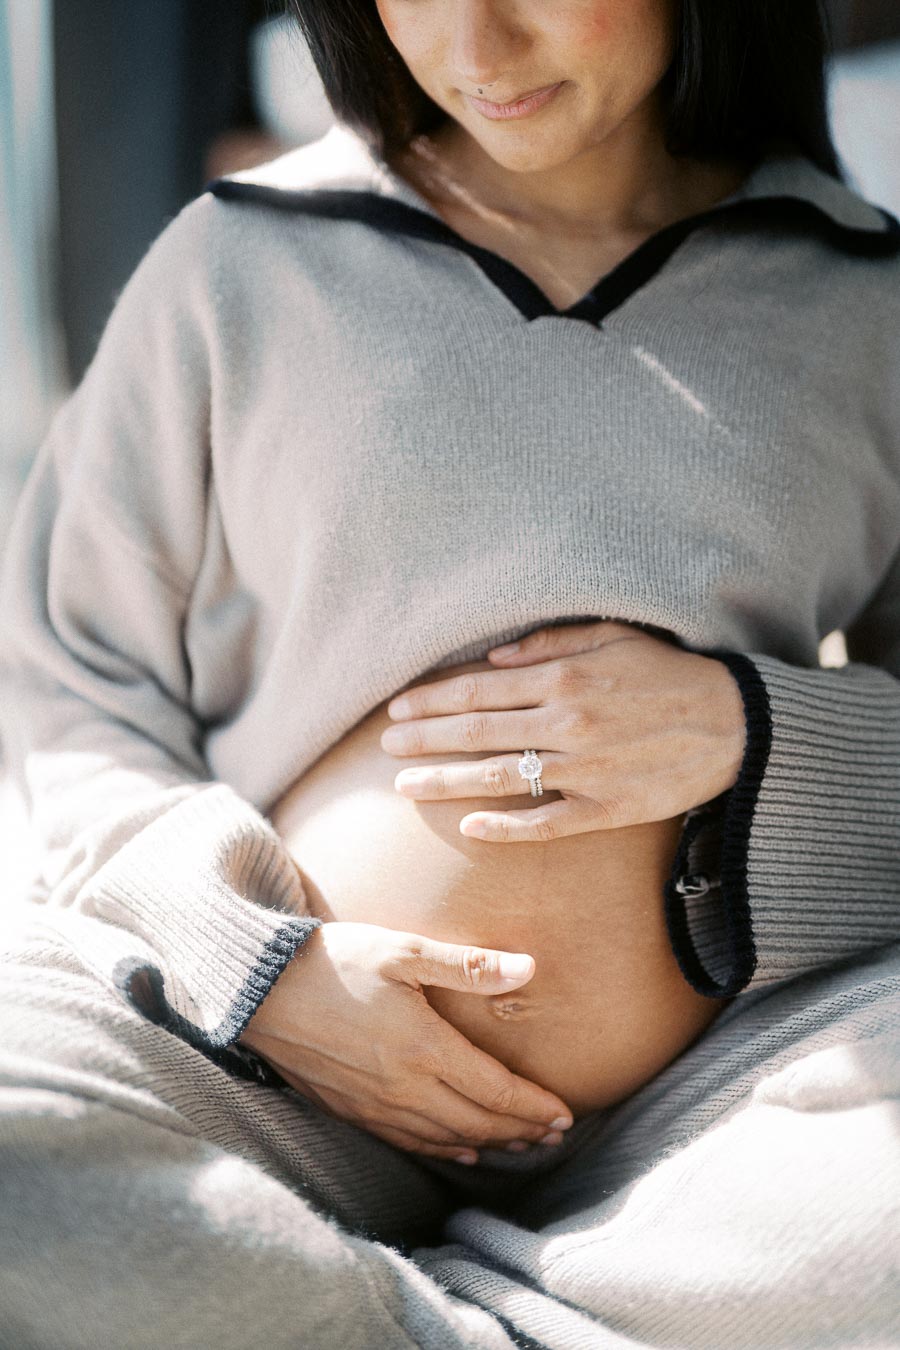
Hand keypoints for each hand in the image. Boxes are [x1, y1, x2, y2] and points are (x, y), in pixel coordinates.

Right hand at [239, 921, 573, 1163]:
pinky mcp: (350, 1110)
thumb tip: (528, 969)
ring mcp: (376, 1106)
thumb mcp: (403, 950)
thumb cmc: (335, 961)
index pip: (496, 1091)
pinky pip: (409, 1142)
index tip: (566, 1113)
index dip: (535, 1107)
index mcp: (425, 1049)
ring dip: (488, 1144)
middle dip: (522, 1131)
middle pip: (478, 1123)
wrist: (260, 990)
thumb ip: (467, 965)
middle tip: (555, 1134)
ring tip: (520, 1144)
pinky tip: (459, 1150)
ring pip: (447, 1139)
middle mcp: (404, 1088)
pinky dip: (443, 1150)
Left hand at [380, 620, 744, 842]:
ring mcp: (586, 769)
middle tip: (385, 748)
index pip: (480, 689)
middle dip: (425, 740)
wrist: (736, 724)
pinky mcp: (608, 807)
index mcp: (566, 677)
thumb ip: (551, 644)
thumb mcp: (614, 637)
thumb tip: (494, 658)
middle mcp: (569, 722)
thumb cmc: (670, 674)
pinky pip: (548, 822)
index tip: (398, 710)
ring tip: (406, 786)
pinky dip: (508, 827)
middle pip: (478, 732)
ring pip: (501, 777)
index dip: (433, 700)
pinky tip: (470, 828)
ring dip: (447, 782)